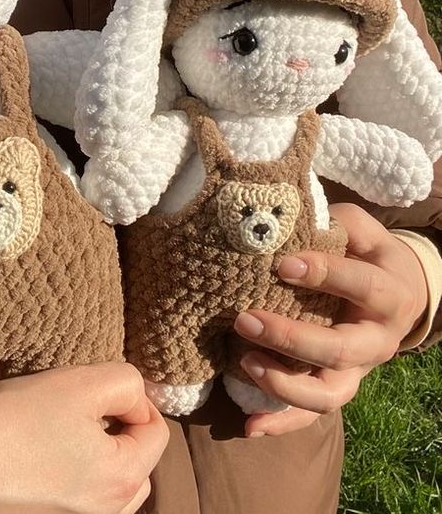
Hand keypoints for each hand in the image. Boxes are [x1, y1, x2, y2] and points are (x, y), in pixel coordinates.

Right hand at [0, 363, 168, 513]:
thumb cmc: (16, 419)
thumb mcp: (83, 383)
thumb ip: (127, 383)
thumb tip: (137, 398)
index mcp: (121, 481)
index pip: (157, 434)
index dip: (137, 401)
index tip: (102, 389)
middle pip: (138, 468)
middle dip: (123, 434)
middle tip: (88, 411)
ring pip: (110, 491)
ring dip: (101, 460)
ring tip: (67, 434)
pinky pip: (78, 501)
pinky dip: (75, 480)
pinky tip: (45, 458)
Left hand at [232, 203, 428, 436]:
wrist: (397, 293)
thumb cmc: (368, 255)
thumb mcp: (361, 231)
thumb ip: (335, 222)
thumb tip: (288, 215)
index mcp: (387, 294)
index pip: (360, 286)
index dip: (324, 275)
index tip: (282, 264)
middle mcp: (376, 340)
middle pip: (339, 350)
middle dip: (290, 339)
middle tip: (245, 319)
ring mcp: (356, 371)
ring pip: (327, 394)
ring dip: (282, 384)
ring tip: (243, 362)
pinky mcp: (336, 386)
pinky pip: (310, 415)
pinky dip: (280, 423)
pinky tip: (249, 427)